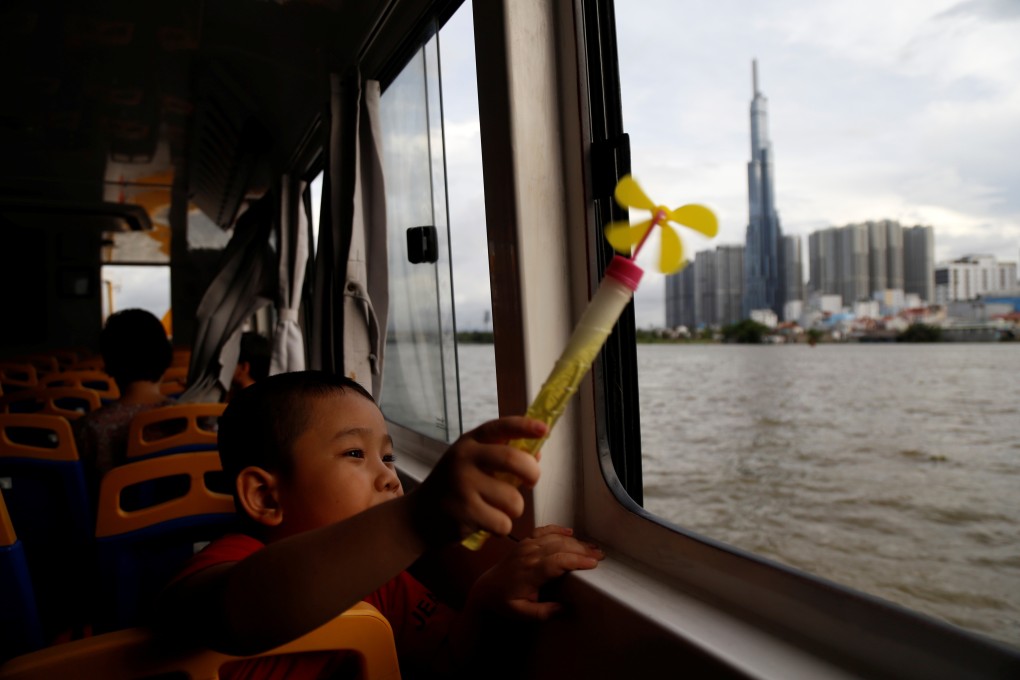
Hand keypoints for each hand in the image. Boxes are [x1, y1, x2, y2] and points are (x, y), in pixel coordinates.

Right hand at [408, 417, 546, 544]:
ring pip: (514, 500)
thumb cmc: (455, 486)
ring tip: (497, 509)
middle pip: (514, 460)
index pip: (500, 428)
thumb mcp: (473, 463)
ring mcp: (463, 486)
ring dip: (513, 510)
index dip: (524, 426)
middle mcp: (464, 459)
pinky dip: (500, 527)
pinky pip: (503, 523)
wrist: (418, 517)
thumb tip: (537, 455)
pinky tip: (485, 523)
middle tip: (531, 482)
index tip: (543, 429)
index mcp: (469, 443)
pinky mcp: (464, 513)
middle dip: (532, 473)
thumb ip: (502, 456)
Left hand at [467, 525, 604, 619]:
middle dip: (582, 550)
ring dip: (575, 542)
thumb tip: (563, 608)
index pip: (557, 561)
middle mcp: (528, 555)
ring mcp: (526, 546)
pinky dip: (557, 529)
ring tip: (592, 547)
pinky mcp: (524, 543)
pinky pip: (542, 531)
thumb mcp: (522, 614)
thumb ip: (543, 613)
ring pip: (554, 538)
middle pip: (560, 547)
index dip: (576, 560)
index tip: (593, 564)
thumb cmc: (504, 602)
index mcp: (530, 572)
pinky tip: (570, 532)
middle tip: (599, 556)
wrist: (485, 589)